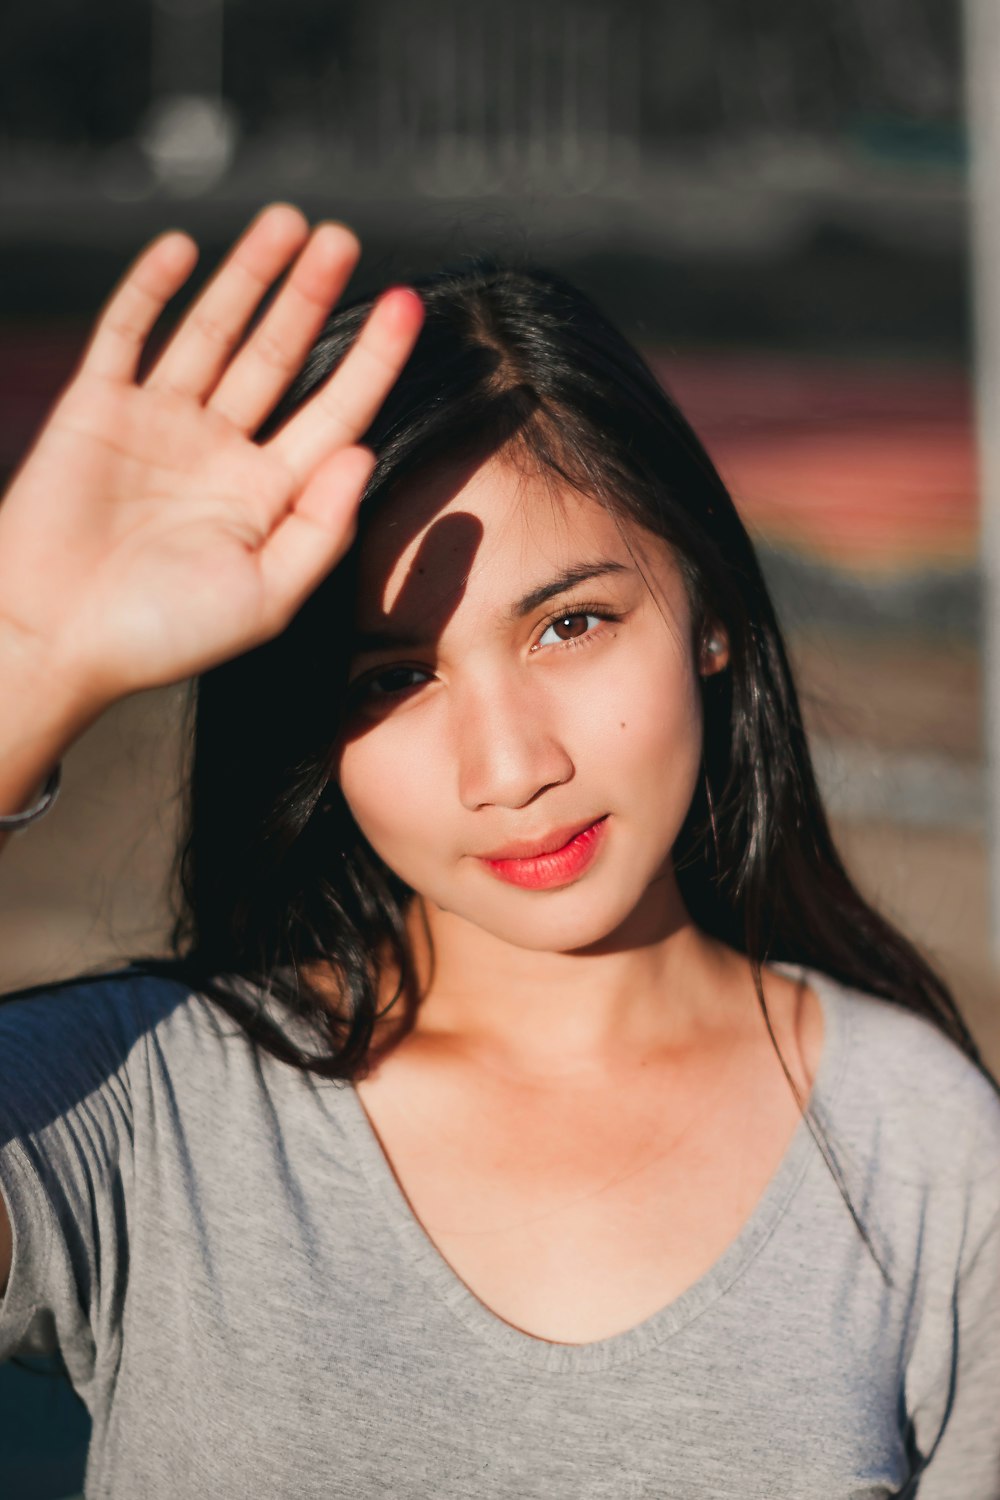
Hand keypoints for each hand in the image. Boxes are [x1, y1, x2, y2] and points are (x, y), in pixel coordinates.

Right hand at [0, 203, 422, 710]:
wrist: (54, 640)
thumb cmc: (160, 634)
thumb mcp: (266, 598)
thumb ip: (322, 528)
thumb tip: (363, 453)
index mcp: (266, 496)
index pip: (334, 413)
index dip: (373, 360)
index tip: (409, 307)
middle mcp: (218, 453)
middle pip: (279, 358)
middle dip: (311, 296)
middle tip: (345, 237)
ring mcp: (158, 425)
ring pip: (213, 333)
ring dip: (248, 277)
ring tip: (288, 222)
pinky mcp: (97, 409)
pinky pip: (126, 335)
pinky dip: (150, 290)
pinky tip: (184, 249)